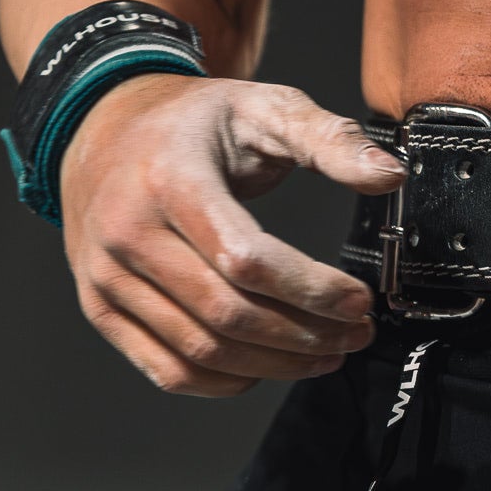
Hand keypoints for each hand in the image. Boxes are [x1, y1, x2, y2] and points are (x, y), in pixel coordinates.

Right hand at [59, 73, 405, 395]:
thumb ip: (331, 139)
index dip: (312, 290)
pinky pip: (168, 370)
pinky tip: (268, 365)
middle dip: (306, 335)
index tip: (360, 300)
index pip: (246, 260)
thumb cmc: (191, 122)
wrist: (101, 128)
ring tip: (326, 352)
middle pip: (228, 314)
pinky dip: (225, 382)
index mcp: (168, 178)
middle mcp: (126, 232)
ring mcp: (106, 276)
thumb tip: (390, 175)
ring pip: (202, 351)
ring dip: (276, 365)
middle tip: (356, 333)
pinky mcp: (100, 308)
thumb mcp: (263, 107)